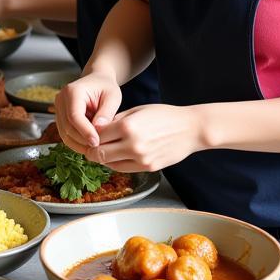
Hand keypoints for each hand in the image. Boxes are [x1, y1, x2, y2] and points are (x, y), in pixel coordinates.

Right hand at [54, 71, 122, 154]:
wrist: (97, 80)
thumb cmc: (105, 87)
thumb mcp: (112, 97)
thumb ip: (106, 113)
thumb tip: (99, 129)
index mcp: (72, 91)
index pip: (74, 116)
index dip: (84, 131)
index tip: (97, 143)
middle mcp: (61, 99)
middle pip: (67, 127)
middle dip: (82, 141)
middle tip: (98, 150)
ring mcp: (58, 108)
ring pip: (64, 133)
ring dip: (78, 144)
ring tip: (95, 150)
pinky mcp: (60, 117)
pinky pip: (65, 133)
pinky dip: (76, 142)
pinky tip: (88, 146)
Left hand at [88, 104, 204, 171]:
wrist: (191, 129)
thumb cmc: (163, 115)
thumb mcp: (136, 110)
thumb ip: (115, 120)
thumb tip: (96, 128)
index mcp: (127, 126)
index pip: (96, 136)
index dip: (89, 135)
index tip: (88, 133)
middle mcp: (132, 144)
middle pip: (99, 153)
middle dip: (91, 150)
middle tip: (90, 145)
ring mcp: (141, 158)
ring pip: (109, 164)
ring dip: (103, 158)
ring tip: (103, 149)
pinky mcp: (148, 168)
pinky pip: (123, 169)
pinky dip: (116, 163)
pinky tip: (117, 155)